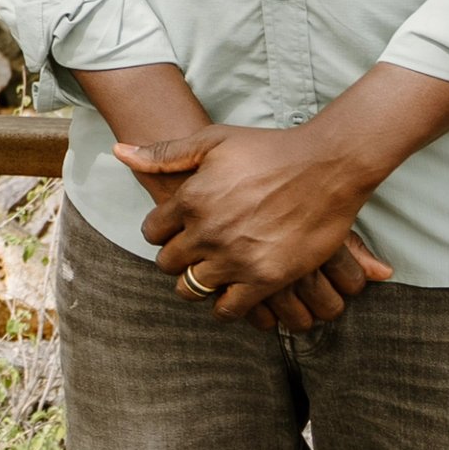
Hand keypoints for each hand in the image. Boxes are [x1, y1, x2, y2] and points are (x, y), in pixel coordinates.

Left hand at [117, 127, 394, 327]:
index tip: (176, 231)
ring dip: (197, 283)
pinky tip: (232, 294)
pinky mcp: (265, 278)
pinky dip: (226, 306)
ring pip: (191, 288)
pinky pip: (229, 309)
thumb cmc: (270, 148)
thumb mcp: (214, 140)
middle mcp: (207, 231)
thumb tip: (120, 152)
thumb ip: (165, 153)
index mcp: (190, 199)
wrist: (328, 165)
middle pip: (168, 262)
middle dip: (177, 258)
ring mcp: (235, 257)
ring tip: (210, 274)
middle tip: (192, 254)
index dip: (162, 232)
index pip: (152, 231)